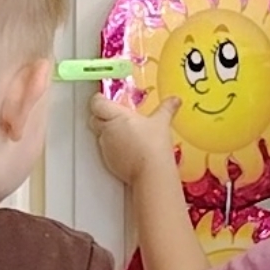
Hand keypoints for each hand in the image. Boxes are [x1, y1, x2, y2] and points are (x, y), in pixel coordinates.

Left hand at [87, 75, 167, 189]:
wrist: (151, 172)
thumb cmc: (153, 145)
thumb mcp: (162, 122)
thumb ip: (167, 108)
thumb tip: (174, 100)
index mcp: (116, 116)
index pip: (97, 103)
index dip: (98, 99)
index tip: (103, 97)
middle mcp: (106, 130)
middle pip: (94, 119)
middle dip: (100, 115)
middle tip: (113, 114)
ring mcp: (105, 146)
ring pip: (99, 135)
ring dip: (106, 132)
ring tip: (123, 132)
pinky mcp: (108, 160)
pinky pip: (105, 150)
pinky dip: (112, 147)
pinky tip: (126, 148)